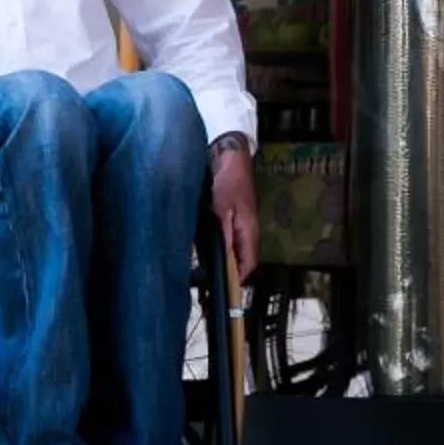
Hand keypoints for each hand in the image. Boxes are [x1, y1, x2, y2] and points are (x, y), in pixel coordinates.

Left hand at [210, 141, 258, 288]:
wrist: (227, 154)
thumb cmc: (228, 179)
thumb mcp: (223, 209)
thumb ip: (224, 235)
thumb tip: (224, 260)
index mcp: (248, 231)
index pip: (247, 265)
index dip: (236, 280)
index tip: (221, 291)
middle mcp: (244, 230)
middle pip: (237, 260)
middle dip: (224, 273)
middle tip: (205, 284)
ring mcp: (235, 223)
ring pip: (226, 249)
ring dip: (215, 259)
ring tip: (198, 272)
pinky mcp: (224, 215)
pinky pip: (218, 237)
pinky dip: (208, 244)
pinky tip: (195, 247)